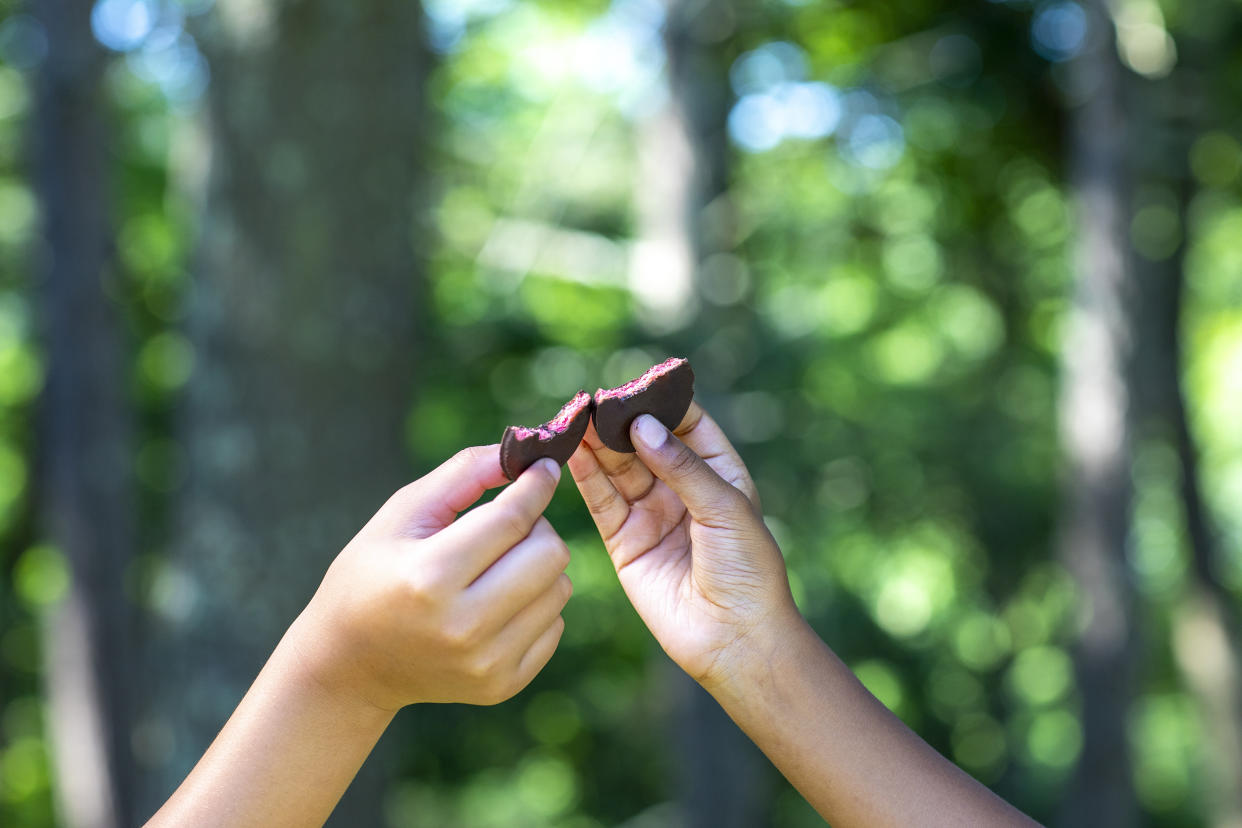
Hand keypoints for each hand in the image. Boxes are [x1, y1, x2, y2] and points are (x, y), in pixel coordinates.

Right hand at [291, 446, 571, 710]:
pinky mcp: (502, 685)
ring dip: (538, 567)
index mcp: (430, 577)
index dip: (536, 485)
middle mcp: (463, 626)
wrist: (349, 666)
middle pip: (550, 554)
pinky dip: (536, 605)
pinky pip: (555, 625)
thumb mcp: (402, 514)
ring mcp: (486, 663)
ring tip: (497, 566)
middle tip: (509, 525)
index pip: (512, 519)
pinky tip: (497, 603)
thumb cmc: (373, 574)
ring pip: (560, 588)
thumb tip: (527, 452)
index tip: (545, 467)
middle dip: (536, 527)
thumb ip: (463, 474)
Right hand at [567, 403, 798, 691]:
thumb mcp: (724, 507)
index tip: (635, 383)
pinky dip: (586, 477)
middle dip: (620, 422)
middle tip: (592, 401)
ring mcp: (651, 514)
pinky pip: (602, 502)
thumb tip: (642, 425)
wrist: (735, 637)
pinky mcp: (625, 542)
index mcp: (718, 473)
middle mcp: (682, 489)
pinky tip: (572, 452)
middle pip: (644, 443)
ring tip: (575, 420)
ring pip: (618, 469)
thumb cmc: (747, 569)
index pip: (686, 424)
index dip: (661, 402)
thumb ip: (681, 465)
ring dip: (597, 445)